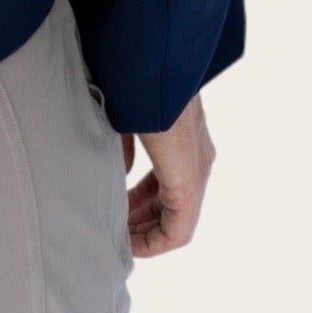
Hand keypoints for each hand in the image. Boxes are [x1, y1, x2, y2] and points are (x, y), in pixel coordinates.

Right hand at [122, 90, 215, 255]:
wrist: (151, 69)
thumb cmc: (134, 84)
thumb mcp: (125, 118)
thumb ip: (125, 147)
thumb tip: (124, 173)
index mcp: (185, 140)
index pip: (166, 184)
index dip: (139, 202)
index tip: (115, 210)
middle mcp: (198, 160)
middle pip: (171, 207)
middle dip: (140, 220)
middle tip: (113, 228)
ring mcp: (197, 175)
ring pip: (175, 222)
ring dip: (146, 233)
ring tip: (119, 240)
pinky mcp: (189, 186)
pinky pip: (177, 230)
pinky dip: (153, 241)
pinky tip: (131, 244)